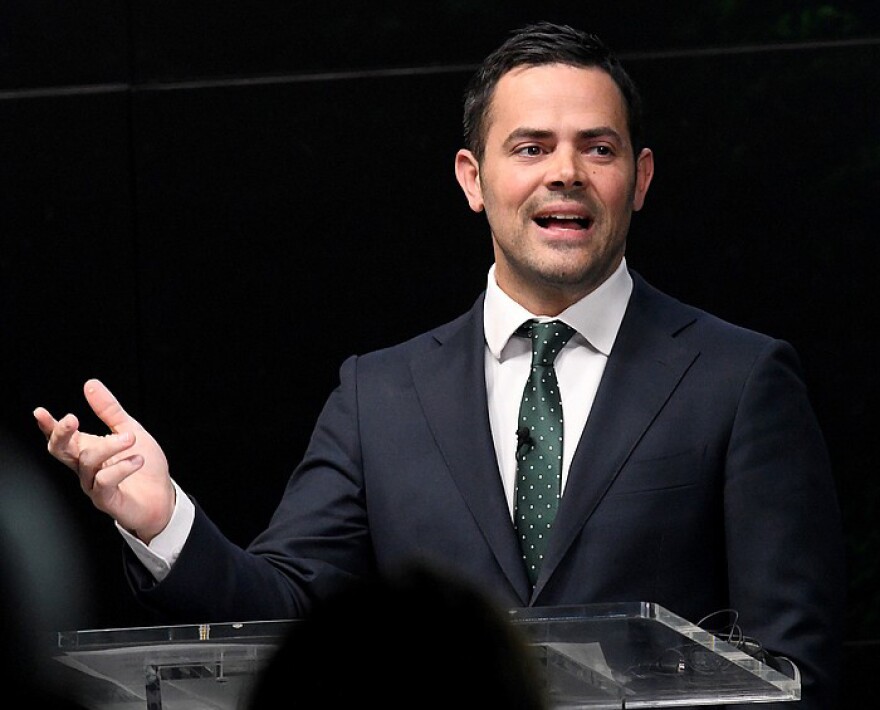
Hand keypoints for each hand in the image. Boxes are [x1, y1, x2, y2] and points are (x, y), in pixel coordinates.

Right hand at [33, 378, 174, 542]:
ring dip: (109, 446)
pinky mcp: (105, 500)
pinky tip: (137, 460)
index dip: (48, 426)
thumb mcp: (129, 430)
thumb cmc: (145, 465)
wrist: (163, 497)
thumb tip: (91, 385)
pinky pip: (104, 481)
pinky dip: (121, 467)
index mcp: (87, 449)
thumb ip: (109, 410)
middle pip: (60, 451)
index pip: (61, 437)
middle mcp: (85, 468)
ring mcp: (93, 485)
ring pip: (88, 461)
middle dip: (62, 434)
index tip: (40, 412)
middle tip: (72, 419)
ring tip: (131, 438)